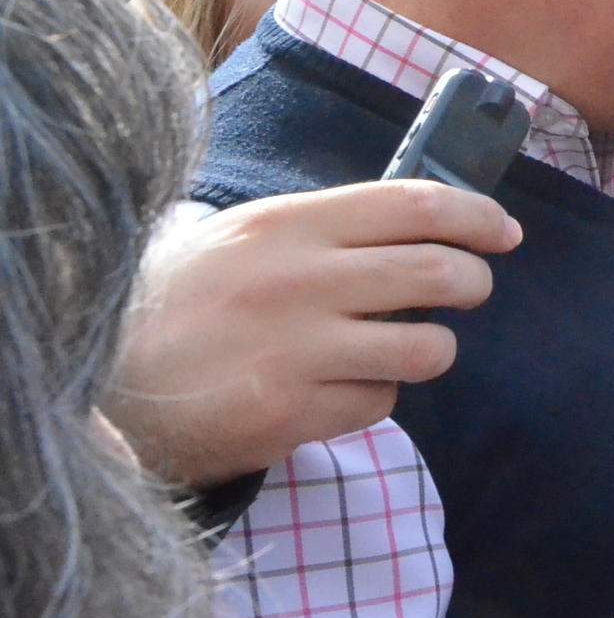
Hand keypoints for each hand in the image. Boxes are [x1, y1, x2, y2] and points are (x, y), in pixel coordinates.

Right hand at [106, 181, 521, 487]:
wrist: (104, 381)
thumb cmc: (184, 302)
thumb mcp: (246, 238)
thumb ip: (328, 229)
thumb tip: (428, 219)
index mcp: (290, 224)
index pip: (419, 205)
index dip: (479, 216)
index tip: (505, 232)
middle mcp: (300, 281)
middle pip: (441, 274)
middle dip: (474, 284)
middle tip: (468, 291)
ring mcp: (297, 349)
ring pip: (428, 348)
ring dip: (429, 349)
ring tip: (397, 347)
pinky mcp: (292, 412)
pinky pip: (380, 404)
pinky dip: (374, 399)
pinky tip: (335, 389)